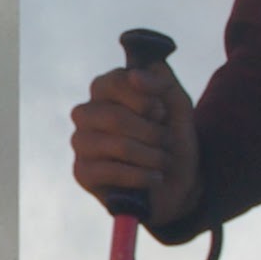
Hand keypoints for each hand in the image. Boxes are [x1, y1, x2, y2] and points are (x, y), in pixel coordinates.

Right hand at [68, 56, 200, 228]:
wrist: (179, 182)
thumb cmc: (173, 137)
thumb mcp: (177, 104)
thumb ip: (161, 82)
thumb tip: (134, 76)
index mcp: (105, 90)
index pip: (114, 82)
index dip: (144, 100)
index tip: (161, 113)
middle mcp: (86, 113)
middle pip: (115, 117)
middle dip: (152, 133)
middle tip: (167, 142)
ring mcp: (81, 143)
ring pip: (117, 146)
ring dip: (151, 156)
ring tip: (163, 162)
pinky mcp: (82, 172)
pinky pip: (110, 172)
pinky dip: (141, 176)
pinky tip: (154, 178)